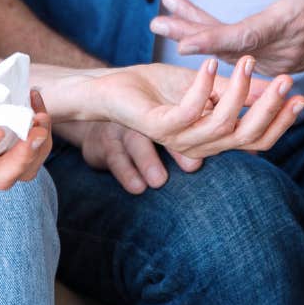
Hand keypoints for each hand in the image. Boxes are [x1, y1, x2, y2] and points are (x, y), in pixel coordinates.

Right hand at [56, 120, 200, 193]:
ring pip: (135, 143)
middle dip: (178, 150)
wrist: (90, 121)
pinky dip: (126, 174)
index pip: (182, 123)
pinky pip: (114, 158)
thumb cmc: (133, 130)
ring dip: (149, 162)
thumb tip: (214, 161)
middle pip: (161, 132)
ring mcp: (120, 131)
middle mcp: (142, 122)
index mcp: (159, 117)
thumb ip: (183, 143)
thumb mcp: (153, 129)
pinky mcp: (101, 146)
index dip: (198, 133)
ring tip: (159, 181)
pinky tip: (137, 187)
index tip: (213, 151)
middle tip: (194, 167)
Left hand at [85, 57, 303, 159]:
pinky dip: (205, 86)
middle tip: (286, 79)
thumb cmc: (157, 88)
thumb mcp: (206, 85)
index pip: (257, 139)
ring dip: (239, 90)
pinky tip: (213, 63)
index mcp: (213, 138)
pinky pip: (191, 111)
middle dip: (270, 107)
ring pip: (223, 124)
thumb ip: (237, 90)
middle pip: (247, 136)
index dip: (281, 121)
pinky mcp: (160, 127)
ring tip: (247, 61)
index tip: (300, 95)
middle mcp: (200, 145)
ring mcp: (179, 139)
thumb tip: (275, 87)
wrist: (113, 89)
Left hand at [150, 0, 303, 73]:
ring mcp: (273, 63)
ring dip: (196, 33)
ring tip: (165, 16)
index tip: (181, 40)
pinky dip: (212, 40)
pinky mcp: (269, 65)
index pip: (242, 37)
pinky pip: (234, 54)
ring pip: (227, 51)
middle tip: (156, 22)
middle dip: (189, 33)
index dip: (210, 39)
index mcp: (286, 27)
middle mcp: (278, 52)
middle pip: (226, 47)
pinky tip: (190, 24)